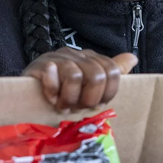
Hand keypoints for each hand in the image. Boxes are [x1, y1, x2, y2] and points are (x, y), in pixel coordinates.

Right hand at [23, 49, 137, 112]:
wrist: (29, 95)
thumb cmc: (63, 94)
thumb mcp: (90, 88)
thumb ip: (112, 73)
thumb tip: (133, 58)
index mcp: (92, 59)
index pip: (113, 72)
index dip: (106, 94)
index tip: (94, 105)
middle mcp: (76, 55)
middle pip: (96, 76)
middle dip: (87, 99)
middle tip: (77, 107)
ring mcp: (57, 58)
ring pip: (74, 77)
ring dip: (68, 99)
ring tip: (61, 106)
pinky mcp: (40, 64)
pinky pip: (52, 77)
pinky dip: (53, 93)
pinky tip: (49, 97)